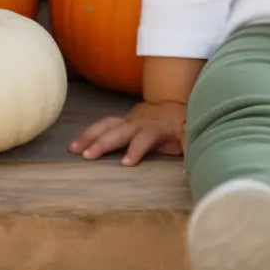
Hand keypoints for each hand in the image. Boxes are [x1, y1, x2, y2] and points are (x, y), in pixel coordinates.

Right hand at [68, 100, 187, 164]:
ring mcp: (128, 119)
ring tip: (74, 150)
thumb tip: (195, 167)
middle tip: (88, 155)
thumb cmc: (182, 125)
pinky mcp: (121, 120)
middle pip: (120, 131)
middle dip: (104, 143)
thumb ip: (192, 149)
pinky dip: (88, 133)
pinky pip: (103, 125)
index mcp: (157, 128)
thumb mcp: (190, 137)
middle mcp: (140, 122)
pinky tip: (75, 145)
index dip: (136, 149)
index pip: (145, 139)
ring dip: (90, 136)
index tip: (126, 162)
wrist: (174, 102)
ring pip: (107, 125)